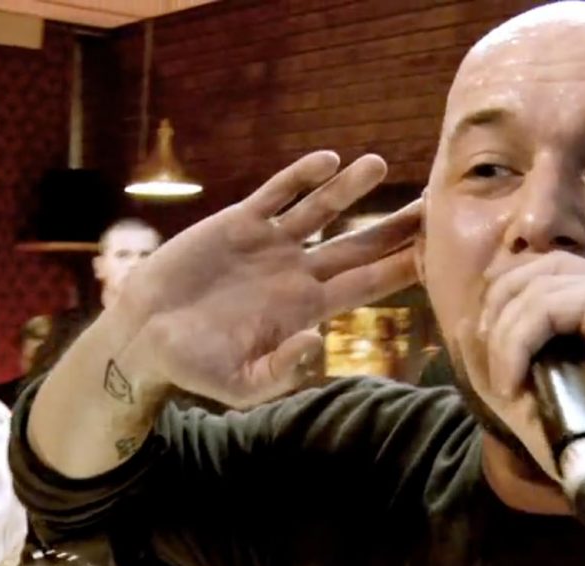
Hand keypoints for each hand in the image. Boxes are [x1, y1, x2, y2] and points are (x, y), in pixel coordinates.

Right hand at [106, 151, 420, 407]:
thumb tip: (318, 341)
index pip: (366, 286)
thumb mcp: (240, 384)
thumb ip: (281, 370)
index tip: (438, 254)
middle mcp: (295, 273)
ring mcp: (269, 245)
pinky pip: (276, 194)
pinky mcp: (238, 224)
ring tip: (378, 164)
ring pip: (320, 210)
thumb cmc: (193, 366)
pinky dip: (300, 178)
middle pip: (358, 245)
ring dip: (349, 188)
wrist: (145, 335)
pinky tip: (327, 161)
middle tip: (437, 206)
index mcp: (304, 310)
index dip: (401, 269)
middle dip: (396, 227)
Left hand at [456, 251, 584, 479]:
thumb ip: (502, 357)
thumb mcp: (534, 394)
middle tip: (484, 353)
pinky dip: (516, 343)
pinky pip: (547, 306)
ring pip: (539, 287)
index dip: (510, 298)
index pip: (554, 273)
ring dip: (505, 335)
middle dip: (500, 305)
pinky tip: (511, 383)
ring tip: (502, 382)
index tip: (484, 343)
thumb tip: (462, 322)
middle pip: (545, 267)